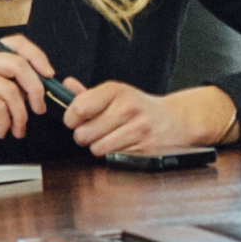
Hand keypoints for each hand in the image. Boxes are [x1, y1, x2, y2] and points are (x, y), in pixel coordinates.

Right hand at [0, 37, 61, 166]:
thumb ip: (14, 84)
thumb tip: (44, 81)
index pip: (16, 43)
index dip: (37, 57)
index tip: (49, 75)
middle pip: (18, 64)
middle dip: (36, 89)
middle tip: (38, 108)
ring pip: (11, 90)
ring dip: (20, 115)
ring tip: (16, 127)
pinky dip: (5, 122)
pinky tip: (0, 130)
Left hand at [63, 80, 228, 156]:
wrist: (175, 120)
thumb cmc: (140, 107)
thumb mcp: (116, 94)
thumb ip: (88, 93)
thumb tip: (66, 85)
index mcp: (116, 90)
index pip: (79, 107)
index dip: (71, 118)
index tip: (75, 120)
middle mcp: (127, 107)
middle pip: (84, 133)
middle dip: (84, 135)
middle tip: (93, 131)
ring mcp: (137, 128)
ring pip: (96, 148)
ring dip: (98, 146)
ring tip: (108, 138)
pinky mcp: (143, 147)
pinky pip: (113, 156)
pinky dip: (112, 153)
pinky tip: (121, 144)